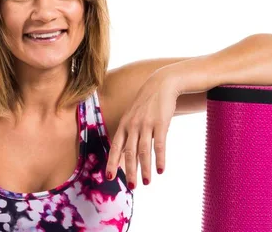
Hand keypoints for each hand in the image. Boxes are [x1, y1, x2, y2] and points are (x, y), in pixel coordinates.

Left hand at [105, 70, 179, 188]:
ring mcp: (146, 124)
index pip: (115, 147)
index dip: (111, 162)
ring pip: (143, 151)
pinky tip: (161, 170)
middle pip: (129, 152)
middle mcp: (132, 125)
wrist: (161, 84)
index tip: (109, 177)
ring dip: (145, 168)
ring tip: (147, 182)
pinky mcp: (160, 123)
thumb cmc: (147, 104)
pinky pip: (159, 144)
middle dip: (129, 171)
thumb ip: (130, 134)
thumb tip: (126, 154)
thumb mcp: (133, 116)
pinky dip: (160, 158)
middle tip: (131, 186)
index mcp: (124, 125)